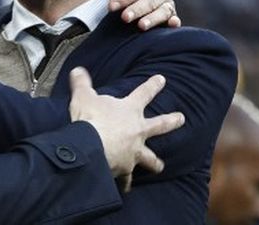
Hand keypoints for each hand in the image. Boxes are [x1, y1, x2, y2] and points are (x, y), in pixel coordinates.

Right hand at [67, 67, 184, 191]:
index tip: (162, 79)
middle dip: (171, 121)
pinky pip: (126, 179)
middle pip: (159, 125)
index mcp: (130, 110)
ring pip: (149, 158)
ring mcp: (134, 151)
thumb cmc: (91, 119)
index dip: (153, 85)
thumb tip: (77, 69)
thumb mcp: (84, 96)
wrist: (92, 147)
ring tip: (160, 167)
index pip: (143, 93)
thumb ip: (82, 83)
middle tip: (181, 118)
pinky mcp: (125, 168)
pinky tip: (125, 189)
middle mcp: (137, 130)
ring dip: (154, 163)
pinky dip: (125, 183)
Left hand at [106, 0, 180, 29]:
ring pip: (163, 11)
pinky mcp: (170, 18)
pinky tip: (172, 24)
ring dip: (153, 19)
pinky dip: (174, 22)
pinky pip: (174, 20)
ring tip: (141, 26)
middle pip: (150, 1)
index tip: (112, 6)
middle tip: (124, 18)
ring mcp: (168, 4)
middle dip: (137, 9)